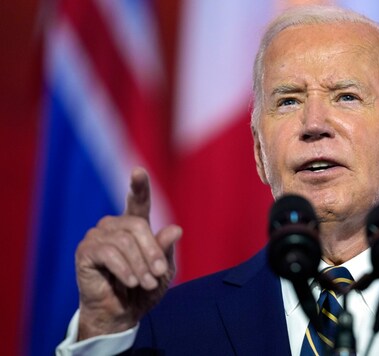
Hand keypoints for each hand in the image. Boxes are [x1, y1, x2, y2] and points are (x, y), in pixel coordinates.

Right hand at [74, 167, 181, 339]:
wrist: (122, 314)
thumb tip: (175, 229)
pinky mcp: (85, 251)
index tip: (138, 172)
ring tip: (146, 283)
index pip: (138, 201)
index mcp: (135, 226)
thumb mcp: (163, 271)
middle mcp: (114, 225)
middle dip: (152, 252)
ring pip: (124, 241)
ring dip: (139, 265)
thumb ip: (166, 250)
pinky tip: (130, 282)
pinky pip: (108, 253)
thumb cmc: (144, 289)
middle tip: (159, 274)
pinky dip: (124, 269)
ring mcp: (97, 236)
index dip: (139, 186)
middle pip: (137, 226)